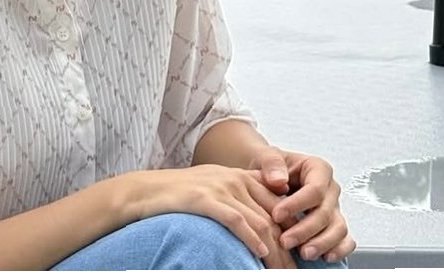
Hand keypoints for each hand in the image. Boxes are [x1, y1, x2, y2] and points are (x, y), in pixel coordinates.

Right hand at [130, 165, 297, 267]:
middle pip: (272, 216)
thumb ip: (237, 195)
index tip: (299, 250)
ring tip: (284, 269)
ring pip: (259, 222)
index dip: (291, 228)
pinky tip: (260, 252)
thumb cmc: (177, 193)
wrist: (144, 190)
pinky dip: (251, 238)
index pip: (276, 203)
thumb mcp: (212, 185)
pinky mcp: (204, 199)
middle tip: (297, 268)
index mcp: (238, 176)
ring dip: (275, 250)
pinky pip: (236, 221)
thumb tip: (261, 222)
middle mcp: (233, 179)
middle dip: (287, 245)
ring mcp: (219, 188)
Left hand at [247, 147, 356, 263]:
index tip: (277, 215)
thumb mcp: (267, 157)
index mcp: (318, 169)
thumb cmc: (271, 167)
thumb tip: (278, 180)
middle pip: (326, 212)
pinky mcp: (334, 224)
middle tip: (285, 241)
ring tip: (303, 253)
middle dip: (306, 230)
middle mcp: (330, 189)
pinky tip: (325, 257)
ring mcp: (334, 208)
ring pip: (338, 228)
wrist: (271, 176)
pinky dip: (338, 249)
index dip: (297, 205)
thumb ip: (271, 164)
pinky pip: (345, 239)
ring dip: (322, 243)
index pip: (315, 189)